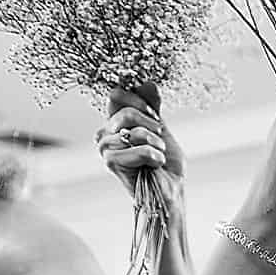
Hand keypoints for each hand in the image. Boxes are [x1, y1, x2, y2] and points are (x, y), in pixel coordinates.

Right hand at [96, 84, 184, 216]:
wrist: (170, 192)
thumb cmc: (165, 165)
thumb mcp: (161, 129)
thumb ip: (152, 107)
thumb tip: (147, 82)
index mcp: (114, 123)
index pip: (117, 95)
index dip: (139, 100)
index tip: (155, 115)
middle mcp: (105, 133)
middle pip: (125, 112)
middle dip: (151, 125)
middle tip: (160, 139)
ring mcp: (105, 148)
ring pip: (132, 131)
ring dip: (155, 143)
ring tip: (158, 155)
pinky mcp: (110, 162)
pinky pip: (137, 148)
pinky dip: (153, 156)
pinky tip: (155, 166)